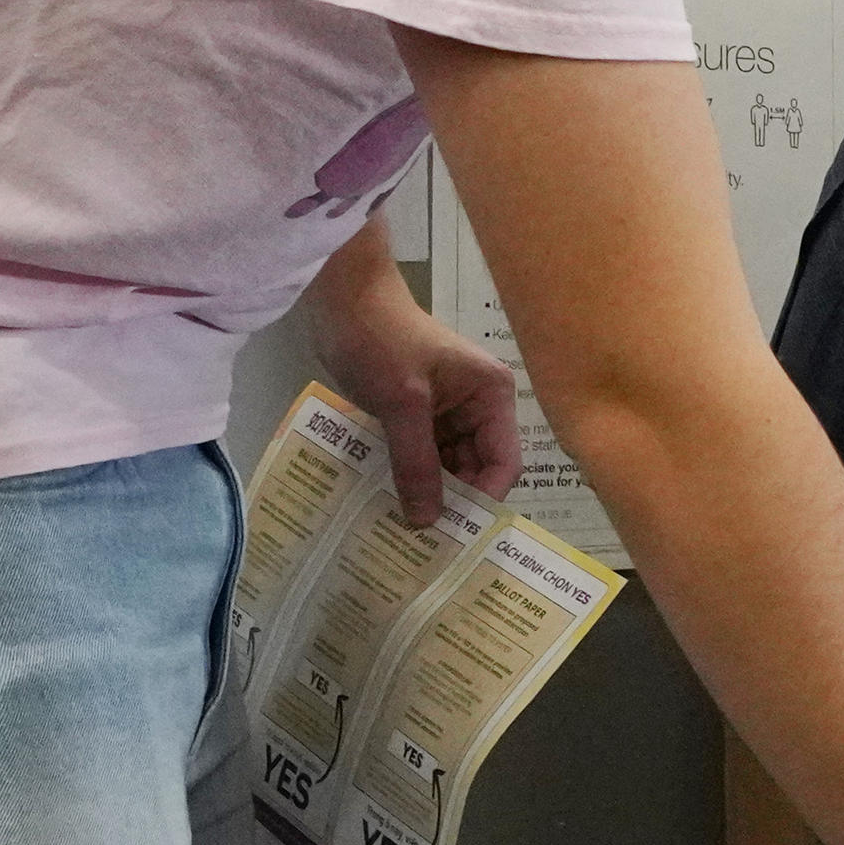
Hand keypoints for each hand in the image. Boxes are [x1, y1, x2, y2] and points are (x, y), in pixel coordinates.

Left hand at [310, 230, 519, 524]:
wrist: (340, 298)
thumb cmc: (382, 340)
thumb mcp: (402, 404)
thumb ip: (417, 464)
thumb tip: (426, 523)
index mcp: (491, 396)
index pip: (503, 463)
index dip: (481, 500)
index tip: (451, 535)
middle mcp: (477, 407)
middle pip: (474, 470)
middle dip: (450, 503)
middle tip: (420, 545)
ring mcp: (445, 412)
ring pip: (444, 468)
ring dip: (424, 493)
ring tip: (398, 530)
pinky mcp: (414, 414)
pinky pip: (418, 456)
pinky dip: (404, 476)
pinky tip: (383, 503)